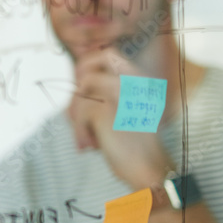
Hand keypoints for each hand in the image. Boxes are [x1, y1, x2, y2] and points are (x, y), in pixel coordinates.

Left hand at [69, 49, 172, 189]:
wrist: (148, 168)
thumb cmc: (132, 143)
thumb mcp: (121, 111)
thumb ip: (104, 94)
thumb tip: (74, 84)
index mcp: (140, 79)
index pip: (109, 55)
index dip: (88, 66)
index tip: (80, 88)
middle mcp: (134, 81)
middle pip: (94, 61)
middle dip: (78, 81)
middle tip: (76, 108)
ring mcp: (121, 93)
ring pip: (80, 93)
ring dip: (76, 117)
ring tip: (85, 136)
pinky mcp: (108, 109)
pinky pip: (80, 113)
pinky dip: (79, 131)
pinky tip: (89, 145)